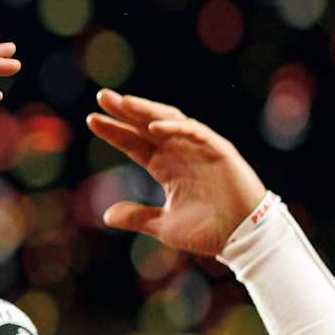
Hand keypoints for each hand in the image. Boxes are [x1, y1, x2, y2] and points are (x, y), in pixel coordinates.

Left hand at [86, 89, 267, 257]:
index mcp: (166, 166)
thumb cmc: (208, 230)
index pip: (134, 143)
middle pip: (147, 126)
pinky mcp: (219, 151)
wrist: (242, 238)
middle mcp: (180, 153)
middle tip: (102, 97)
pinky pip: (195, 133)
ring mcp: (199, 149)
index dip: (114, 131)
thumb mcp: (163, 225)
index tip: (92, 119)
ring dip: (147, 111)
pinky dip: (175, 129)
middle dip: (126, 111)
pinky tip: (153, 127)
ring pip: (170, 122)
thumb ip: (137, 217)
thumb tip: (106, 216)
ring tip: (124, 102)